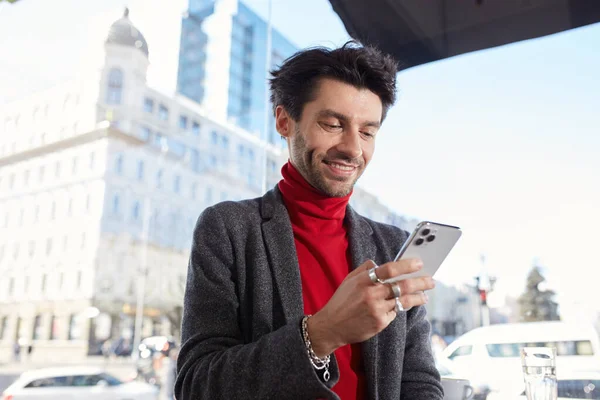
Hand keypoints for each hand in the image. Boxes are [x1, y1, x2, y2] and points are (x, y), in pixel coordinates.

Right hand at [307, 258, 434, 356]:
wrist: (331, 326)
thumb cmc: (341, 301)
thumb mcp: (349, 281)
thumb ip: (364, 270)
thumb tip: (377, 263)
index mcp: (364, 280)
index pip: (389, 269)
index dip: (406, 265)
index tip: (419, 263)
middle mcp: (371, 294)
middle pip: (402, 286)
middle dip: (420, 282)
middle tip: (431, 280)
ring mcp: (377, 309)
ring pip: (403, 301)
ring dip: (417, 297)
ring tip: (425, 295)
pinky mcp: (380, 323)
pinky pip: (394, 314)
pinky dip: (397, 309)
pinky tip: (399, 307)